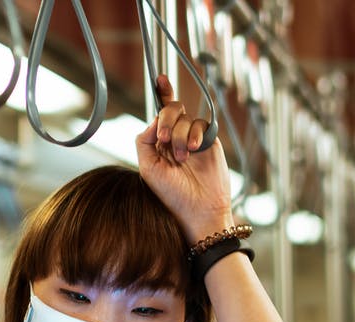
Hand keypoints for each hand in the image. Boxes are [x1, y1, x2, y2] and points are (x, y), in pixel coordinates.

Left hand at [135, 75, 234, 243]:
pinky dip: (196, 134)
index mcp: (159, 144)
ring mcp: (194, 139)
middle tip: (165, 138)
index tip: (160, 78)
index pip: (159, 114)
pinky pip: (202, 124)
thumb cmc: (172, 195)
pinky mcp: (209, 142)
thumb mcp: (148, 168)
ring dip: (181, 135)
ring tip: (184, 157)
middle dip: (167, 119)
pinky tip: (194, 149)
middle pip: (171, 110)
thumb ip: (144, 140)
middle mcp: (176, 138)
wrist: (199, 210)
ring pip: (186, 118)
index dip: (162, 94)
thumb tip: (154, 118)